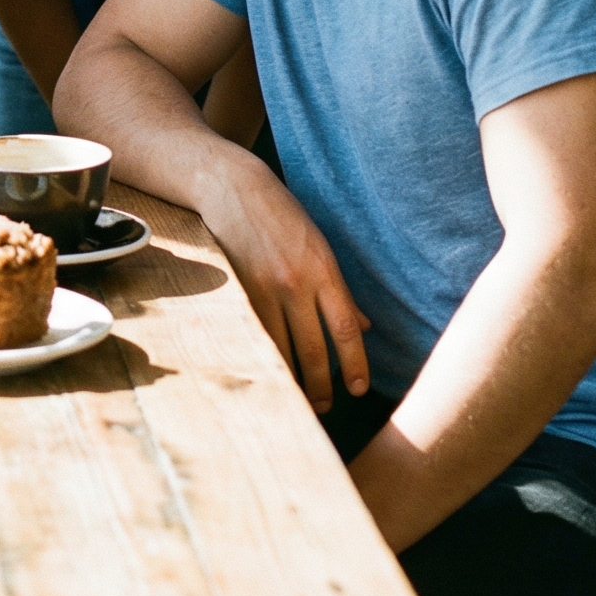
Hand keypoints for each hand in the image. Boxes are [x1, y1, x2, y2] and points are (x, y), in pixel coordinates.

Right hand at [200, 155, 370, 412]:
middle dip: (321, 385)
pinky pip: (255, 334)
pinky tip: (269, 370)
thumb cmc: (282, 215)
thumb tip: (362, 327)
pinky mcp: (237, 290)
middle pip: (313, 348)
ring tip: (299, 397)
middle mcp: (295, 282)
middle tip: (326, 407)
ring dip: (292, 377)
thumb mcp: (320, 246)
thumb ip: (340, 290)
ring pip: (281, 347)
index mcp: (322, 270)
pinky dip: (265, 355)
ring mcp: (262, 288)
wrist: (232, 188)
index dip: (354, 364)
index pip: (345, 328)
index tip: (358, 389)